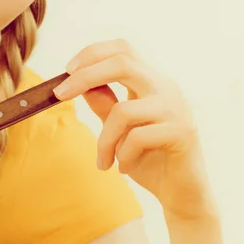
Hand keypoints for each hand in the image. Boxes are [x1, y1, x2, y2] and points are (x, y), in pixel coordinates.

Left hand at [53, 39, 214, 220]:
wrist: (181, 193)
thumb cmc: (149, 158)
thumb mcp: (118, 129)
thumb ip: (104, 104)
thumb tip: (79, 83)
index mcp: (150, 82)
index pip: (122, 49)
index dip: (92, 53)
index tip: (66, 70)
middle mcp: (165, 88)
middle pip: (122, 63)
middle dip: (84, 76)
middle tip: (60, 94)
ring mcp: (176, 108)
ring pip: (124, 111)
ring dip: (104, 140)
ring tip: (104, 161)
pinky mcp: (183, 131)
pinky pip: (138, 137)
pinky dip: (123, 155)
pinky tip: (124, 168)